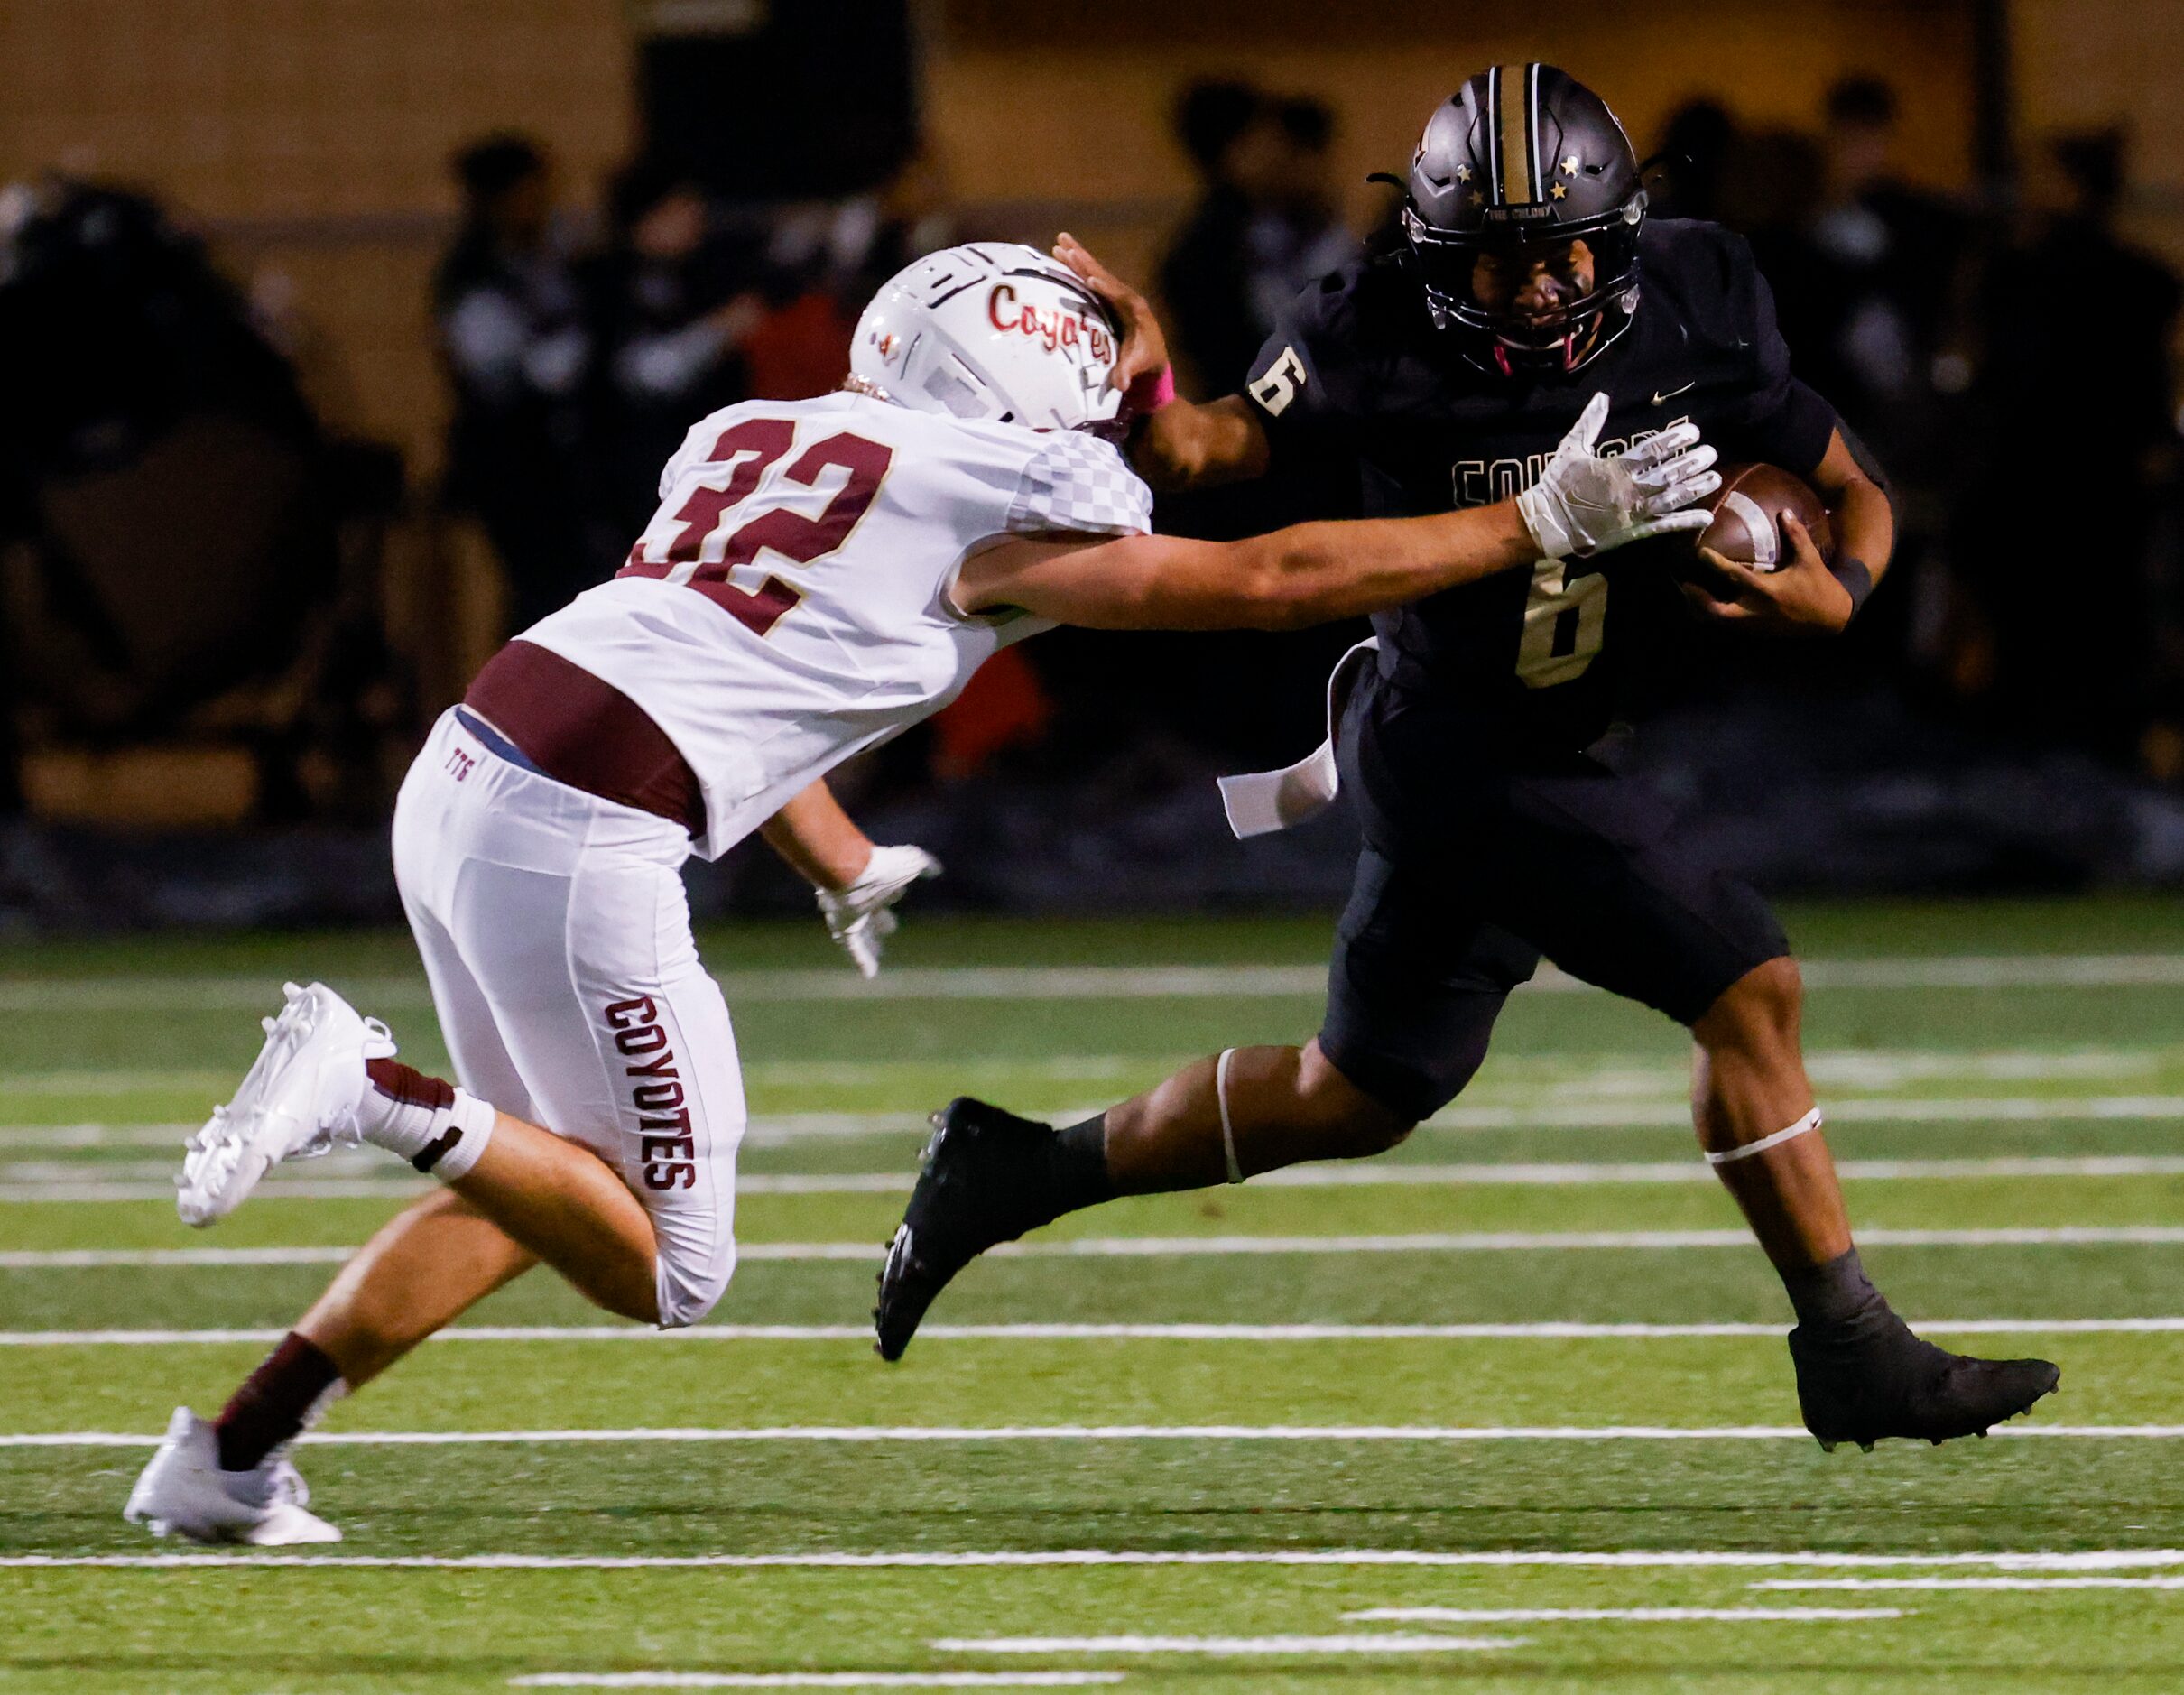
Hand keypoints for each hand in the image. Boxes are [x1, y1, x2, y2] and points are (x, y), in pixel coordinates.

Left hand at [817, 845, 941, 977]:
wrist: (850, 872)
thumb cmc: (882, 866)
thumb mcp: (911, 862)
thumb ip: (924, 863)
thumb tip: (937, 869)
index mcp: (879, 883)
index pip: (887, 890)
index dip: (894, 892)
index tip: (900, 891)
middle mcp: (863, 898)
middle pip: (873, 912)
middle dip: (881, 919)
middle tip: (890, 927)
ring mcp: (851, 915)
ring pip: (860, 932)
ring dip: (870, 942)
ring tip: (879, 952)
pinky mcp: (846, 928)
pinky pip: (853, 947)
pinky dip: (862, 960)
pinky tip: (870, 975)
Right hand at [1054, 232, 1169, 404]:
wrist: (1153, 355)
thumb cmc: (1146, 360)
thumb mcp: (1138, 366)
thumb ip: (1128, 372)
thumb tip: (1121, 384)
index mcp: (1135, 309)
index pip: (1118, 295)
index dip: (1105, 288)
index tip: (1091, 278)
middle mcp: (1126, 296)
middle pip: (1103, 274)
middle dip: (1084, 260)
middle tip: (1064, 244)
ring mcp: (1117, 294)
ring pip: (1095, 271)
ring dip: (1078, 257)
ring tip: (1059, 242)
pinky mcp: (1109, 296)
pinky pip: (1091, 278)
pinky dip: (1078, 267)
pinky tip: (1064, 256)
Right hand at [1516, 392, 1720, 558]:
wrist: (1547, 523)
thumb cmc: (1557, 485)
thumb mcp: (1570, 448)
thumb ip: (1590, 423)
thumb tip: (1602, 396)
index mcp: (1617, 468)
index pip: (1654, 450)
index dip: (1676, 440)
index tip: (1694, 432)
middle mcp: (1631, 490)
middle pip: (1669, 473)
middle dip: (1693, 462)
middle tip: (1711, 453)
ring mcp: (1635, 513)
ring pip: (1673, 498)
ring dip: (1696, 487)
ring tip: (1715, 477)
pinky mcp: (1634, 532)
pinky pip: (1665, 526)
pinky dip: (1686, 521)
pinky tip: (1707, 516)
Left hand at [1684, 515, 1853, 633]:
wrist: (1832, 619)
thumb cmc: (1820, 587)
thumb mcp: (1810, 559)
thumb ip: (1796, 535)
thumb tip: (1784, 511)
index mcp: (1767, 591)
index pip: (1735, 576)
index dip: (1715, 564)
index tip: (1700, 552)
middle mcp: (1755, 610)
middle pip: (1715, 611)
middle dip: (1696, 600)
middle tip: (1683, 584)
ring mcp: (1753, 624)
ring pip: (1718, 621)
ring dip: (1700, 609)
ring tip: (1687, 593)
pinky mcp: (1755, 630)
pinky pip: (1727, 625)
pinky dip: (1713, 615)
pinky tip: (1704, 604)